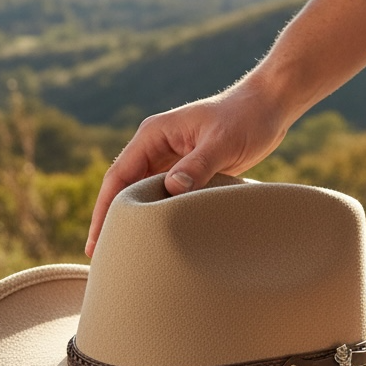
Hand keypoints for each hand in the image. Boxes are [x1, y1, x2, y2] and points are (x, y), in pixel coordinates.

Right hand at [84, 74, 291, 254]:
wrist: (268, 108)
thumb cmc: (245, 118)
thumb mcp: (222, 142)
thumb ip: (198, 165)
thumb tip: (171, 189)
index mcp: (153, 134)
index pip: (119, 176)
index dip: (105, 209)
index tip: (97, 240)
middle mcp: (155, 146)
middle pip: (123, 188)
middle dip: (111, 220)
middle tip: (101, 257)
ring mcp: (169, 158)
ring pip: (141, 194)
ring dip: (132, 220)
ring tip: (123, 253)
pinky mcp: (185, 169)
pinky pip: (162, 195)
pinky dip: (154, 216)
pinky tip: (153, 238)